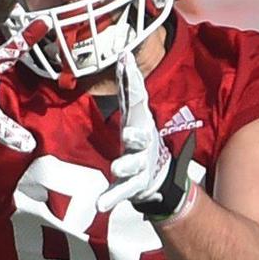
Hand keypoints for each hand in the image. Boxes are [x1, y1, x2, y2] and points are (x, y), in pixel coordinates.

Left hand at [96, 51, 171, 213]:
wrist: (158, 174)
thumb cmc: (141, 137)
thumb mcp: (137, 111)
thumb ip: (129, 86)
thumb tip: (124, 54)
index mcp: (140, 122)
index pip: (136, 100)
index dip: (132, 81)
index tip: (125, 61)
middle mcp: (142, 143)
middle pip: (139, 137)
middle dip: (135, 134)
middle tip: (128, 132)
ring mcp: (138, 165)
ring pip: (132, 165)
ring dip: (124, 166)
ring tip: (116, 168)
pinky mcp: (132, 185)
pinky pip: (120, 192)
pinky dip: (111, 198)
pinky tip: (100, 205)